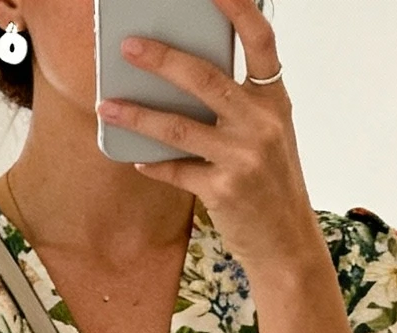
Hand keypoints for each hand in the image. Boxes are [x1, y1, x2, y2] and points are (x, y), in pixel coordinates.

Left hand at [98, 0, 316, 276]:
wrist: (288, 244)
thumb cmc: (271, 183)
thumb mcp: (267, 135)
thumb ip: (237, 104)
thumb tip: (178, 76)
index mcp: (274, 101)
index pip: (260, 40)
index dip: (238, 8)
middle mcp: (262, 124)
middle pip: (205, 79)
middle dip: (162, 59)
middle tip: (127, 46)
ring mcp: (243, 158)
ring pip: (179, 127)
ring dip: (138, 114)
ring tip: (108, 104)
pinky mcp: (224, 191)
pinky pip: (177, 170)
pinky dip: (153, 164)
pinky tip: (135, 157)